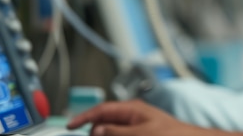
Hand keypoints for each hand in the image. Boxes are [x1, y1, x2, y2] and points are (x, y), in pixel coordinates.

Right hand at [66, 99, 212, 135]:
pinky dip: (113, 135)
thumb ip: (117, 132)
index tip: (70, 126)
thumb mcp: (142, 133)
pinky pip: (121, 135)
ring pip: (111, 131)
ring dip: (105, 133)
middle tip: (90, 135)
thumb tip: (97, 130)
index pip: (102, 109)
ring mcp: (135, 127)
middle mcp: (132, 116)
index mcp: (132, 109)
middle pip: (104, 124)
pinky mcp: (138, 135)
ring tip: (100, 134)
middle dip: (95, 132)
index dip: (84, 117)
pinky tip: (111, 135)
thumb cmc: (173, 134)